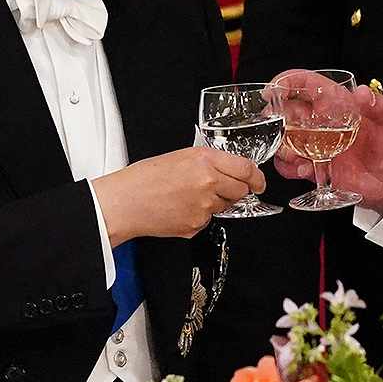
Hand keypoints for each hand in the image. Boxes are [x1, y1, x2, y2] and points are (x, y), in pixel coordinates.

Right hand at [93, 147, 265, 243]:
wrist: (124, 202)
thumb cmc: (144, 178)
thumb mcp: (180, 156)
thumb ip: (209, 162)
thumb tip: (229, 171)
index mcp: (205, 160)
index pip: (247, 169)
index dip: (257, 178)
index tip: (258, 182)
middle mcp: (208, 182)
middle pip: (240, 191)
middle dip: (234, 190)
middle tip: (215, 188)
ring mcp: (204, 206)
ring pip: (224, 206)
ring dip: (214, 203)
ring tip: (187, 196)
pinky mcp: (196, 225)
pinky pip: (208, 220)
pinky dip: (198, 216)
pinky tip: (180, 208)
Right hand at [270, 70, 382, 214]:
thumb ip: (380, 105)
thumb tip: (363, 92)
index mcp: (337, 103)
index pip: (307, 84)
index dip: (288, 82)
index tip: (275, 88)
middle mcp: (322, 122)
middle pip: (287, 111)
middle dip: (277, 116)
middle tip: (279, 124)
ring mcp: (317, 144)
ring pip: (284, 139)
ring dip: (282, 144)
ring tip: (296, 152)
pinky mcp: (316, 166)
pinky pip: (291, 165)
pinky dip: (290, 167)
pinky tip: (305, 168)